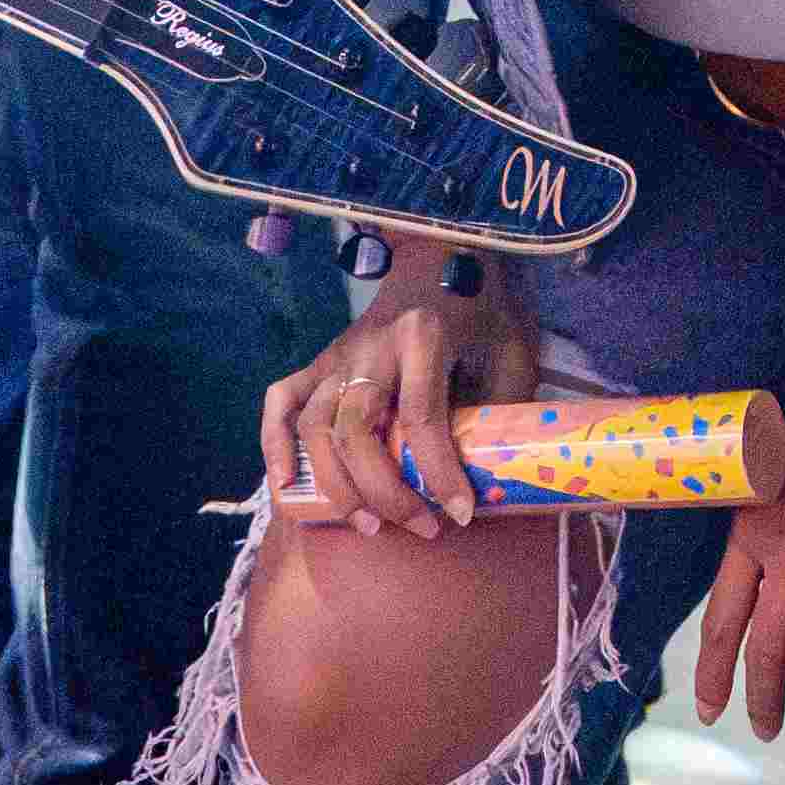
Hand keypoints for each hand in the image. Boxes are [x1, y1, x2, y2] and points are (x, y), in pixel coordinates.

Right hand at [257, 273, 547, 535]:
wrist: (440, 258)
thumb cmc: (480, 312)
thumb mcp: (511, 352)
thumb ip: (502, 407)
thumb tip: (495, 479)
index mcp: (421, 334)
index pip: (421, 417)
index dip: (438, 473)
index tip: (460, 513)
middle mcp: (370, 345)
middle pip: (357, 431)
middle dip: (385, 492)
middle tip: (421, 527)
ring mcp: (337, 355)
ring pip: (315, 427)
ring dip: (336, 485)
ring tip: (370, 524)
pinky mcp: (319, 362)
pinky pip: (280, 401)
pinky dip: (273, 443)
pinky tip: (285, 484)